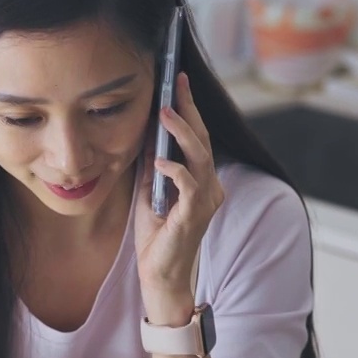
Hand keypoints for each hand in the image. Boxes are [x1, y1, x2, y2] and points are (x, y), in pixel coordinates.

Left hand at [135, 72, 224, 325]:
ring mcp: (206, 200)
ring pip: (201, 157)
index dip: (189, 109)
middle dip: (189, 109)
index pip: (198, 138)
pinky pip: (189, 185)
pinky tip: (159, 160)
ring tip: (165, 111)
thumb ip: (152, 166)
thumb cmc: (156, 237)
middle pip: (203, 140)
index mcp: (202, 181)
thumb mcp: (149, 192)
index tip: (176, 83)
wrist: (159, 275)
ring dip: (182, 132)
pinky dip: (175, 169)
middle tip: (176, 83)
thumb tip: (146, 134)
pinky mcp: (195, 215)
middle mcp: (211, 187)